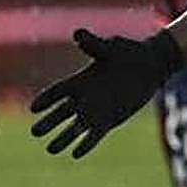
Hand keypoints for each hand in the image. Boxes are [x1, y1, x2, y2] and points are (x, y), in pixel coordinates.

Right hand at [30, 28, 182, 157]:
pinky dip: (86, 144)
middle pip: (60, 113)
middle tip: (35, 132)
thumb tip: (78, 33)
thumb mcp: (110, 48)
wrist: (151, 65)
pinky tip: (76, 153)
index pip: (56, 92)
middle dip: (48, 122)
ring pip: (74, 128)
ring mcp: (95, 111)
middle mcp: (84, 98)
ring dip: (63, 138)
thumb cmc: (129, 52)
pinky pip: (94, 136)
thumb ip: (93, 44)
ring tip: (51, 149)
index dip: (45, 99)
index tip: (34, 108)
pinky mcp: (109, 121)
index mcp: (79, 80)